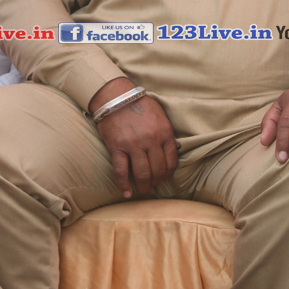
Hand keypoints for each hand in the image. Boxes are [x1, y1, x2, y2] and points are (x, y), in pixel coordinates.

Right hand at [90, 77, 177, 198]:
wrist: (117, 96)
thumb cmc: (140, 104)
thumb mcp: (160, 115)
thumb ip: (165, 133)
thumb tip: (169, 152)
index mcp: (164, 132)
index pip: (171, 161)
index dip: (168, 173)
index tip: (164, 177)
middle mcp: (151, 140)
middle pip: (158, 170)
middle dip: (157, 182)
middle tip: (153, 185)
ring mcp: (134, 144)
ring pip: (142, 174)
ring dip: (144, 186)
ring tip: (143, 189)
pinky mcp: (117, 147)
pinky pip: (121, 171)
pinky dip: (123, 185)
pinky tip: (127, 192)